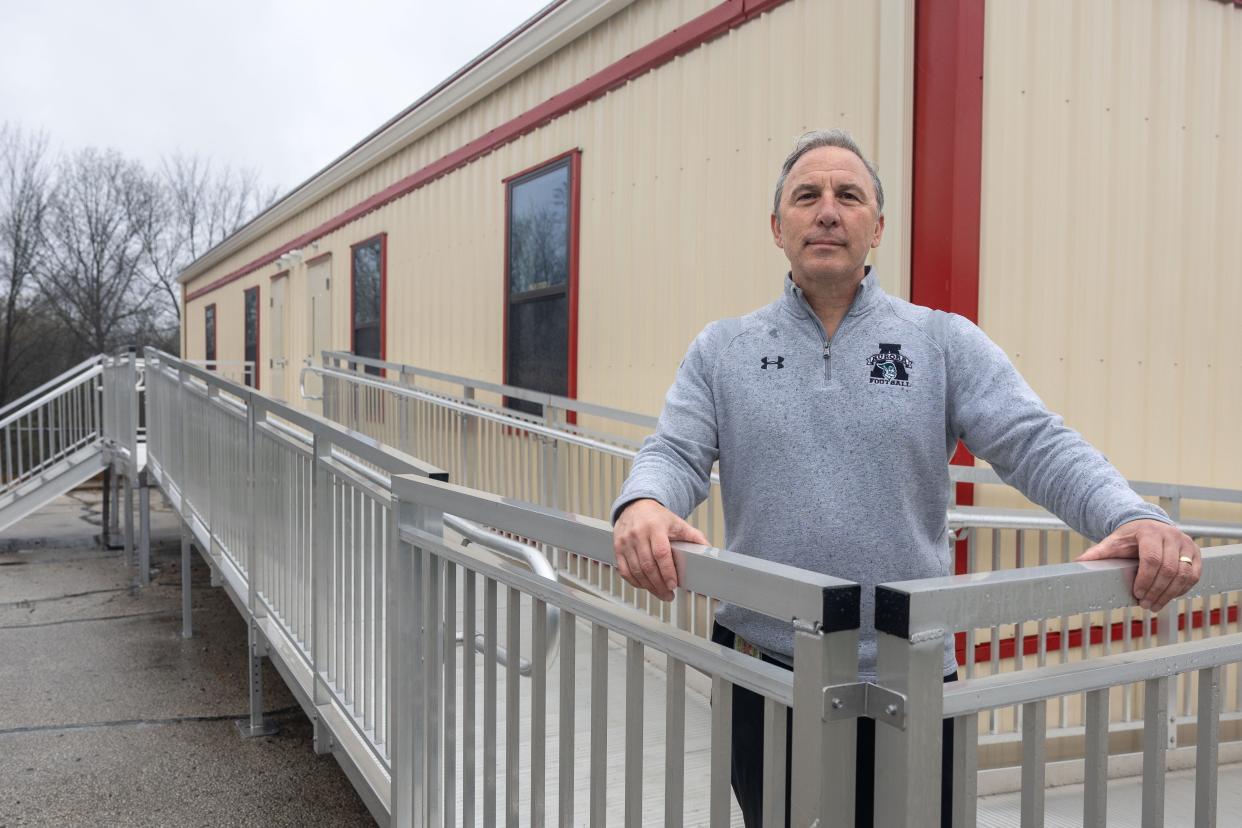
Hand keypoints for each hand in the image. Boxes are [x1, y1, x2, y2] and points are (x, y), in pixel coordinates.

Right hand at [612, 498, 708, 601]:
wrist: (636, 506)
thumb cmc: (657, 517)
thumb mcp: (678, 523)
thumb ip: (694, 536)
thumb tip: (709, 550)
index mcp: (655, 527)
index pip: (661, 553)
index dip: (667, 571)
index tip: (673, 584)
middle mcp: (638, 534)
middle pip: (647, 565)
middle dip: (659, 584)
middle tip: (669, 595)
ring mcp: (625, 541)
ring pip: (635, 571)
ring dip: (648, 586)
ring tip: (660, 593)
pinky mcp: (617, 547)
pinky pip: (624, 571)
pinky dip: (634, 582)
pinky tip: (645, 586)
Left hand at [1077, 519, 1200, 612]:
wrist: (1148, 525)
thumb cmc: (1129, 537)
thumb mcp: (1112, 542)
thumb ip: (1097, 553)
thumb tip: (1077, 563)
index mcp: (1150, 532)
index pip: (1152, 559)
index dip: (1145, 579)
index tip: (1137, 594)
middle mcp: (1172, 535)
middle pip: (1169, 569)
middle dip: (1156, 591)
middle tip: (1145, 605)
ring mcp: (1187, 544)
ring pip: (1184, 575)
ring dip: (1170, 594)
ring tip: (1155, 606)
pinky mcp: (1196, 553)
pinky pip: (1194, 575)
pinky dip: (1182, 590)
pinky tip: (1169, 597)